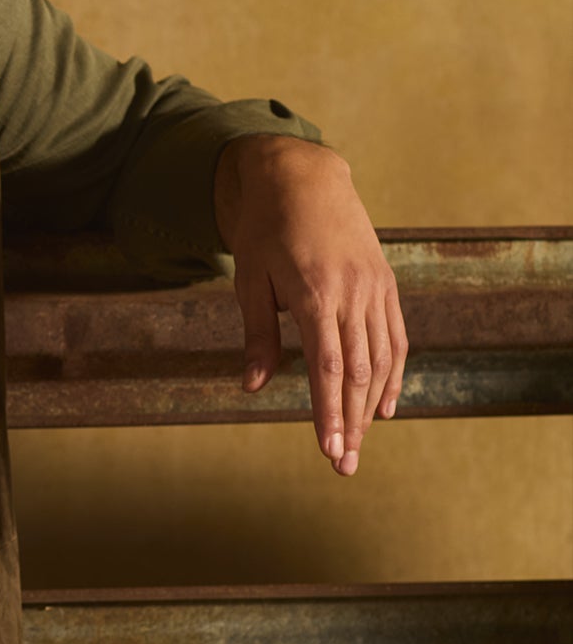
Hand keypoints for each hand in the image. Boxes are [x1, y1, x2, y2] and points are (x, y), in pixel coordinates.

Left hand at [214, 136, 408, 474]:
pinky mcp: (385, 283)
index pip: (326, 366)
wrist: (303, 175)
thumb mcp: (250, 277)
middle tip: (344, 467)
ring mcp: (374, 287)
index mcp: (314, 292)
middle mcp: (352, 292)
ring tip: (360, 446)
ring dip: (371, 406)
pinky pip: (394, 336)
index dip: (329, 411)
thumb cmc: (265, 228)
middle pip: (357, 371)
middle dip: (351, 423)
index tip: (328, 449)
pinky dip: (392, 373)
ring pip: (380, 359)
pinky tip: (384, 406)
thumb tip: (252, 386)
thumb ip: (257, 333)